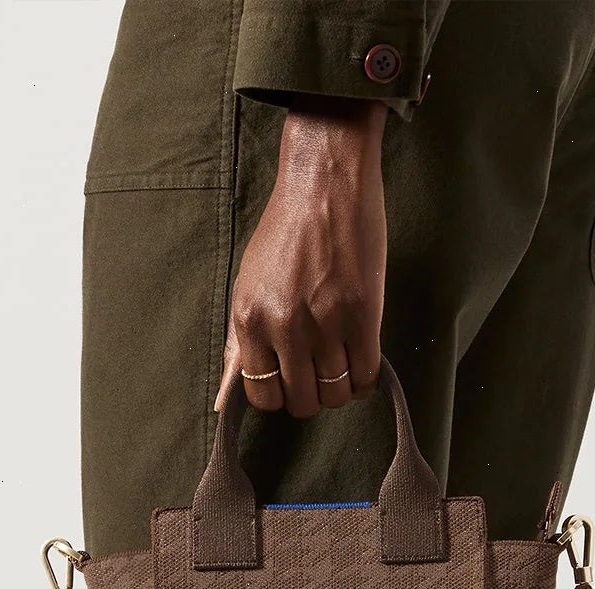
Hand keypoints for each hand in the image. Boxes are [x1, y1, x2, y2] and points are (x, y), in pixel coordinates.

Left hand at [216, 97, 386, 418]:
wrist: (324, 181)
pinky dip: (365, 378)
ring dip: (341, 388)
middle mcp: (284, 327)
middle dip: (312, 395)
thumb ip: (242, 339)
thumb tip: (229, 392)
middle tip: (320, 373)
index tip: (291, 379)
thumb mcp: (248, 284)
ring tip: (343, 364)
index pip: (262, 395)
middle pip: (302, 402)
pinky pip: (365, 375)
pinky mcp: (362, 316)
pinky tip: (362, 359)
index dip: (280, 394)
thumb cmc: (285, 230)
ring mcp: (325, 324)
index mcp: (250, 319)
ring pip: (336, 394)